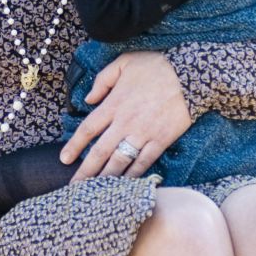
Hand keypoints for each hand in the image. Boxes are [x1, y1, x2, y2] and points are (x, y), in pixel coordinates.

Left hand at [59, 49, 191, 179]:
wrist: (191, 74)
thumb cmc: (157, 66)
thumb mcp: (124, 63)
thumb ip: (102, 80)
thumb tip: (89, 99)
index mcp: (114, 104)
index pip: (88, 129)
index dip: (74, 146)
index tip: (64, 159)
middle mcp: (125, 122)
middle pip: (100, 152)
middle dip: (85, 172)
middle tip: (74, 188)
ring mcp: (144, 133)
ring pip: (120, 162)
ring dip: (106, 178)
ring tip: (96, 192)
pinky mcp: (161, 140)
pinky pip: (144, 162)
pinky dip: (133, 175)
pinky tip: (125, 185)